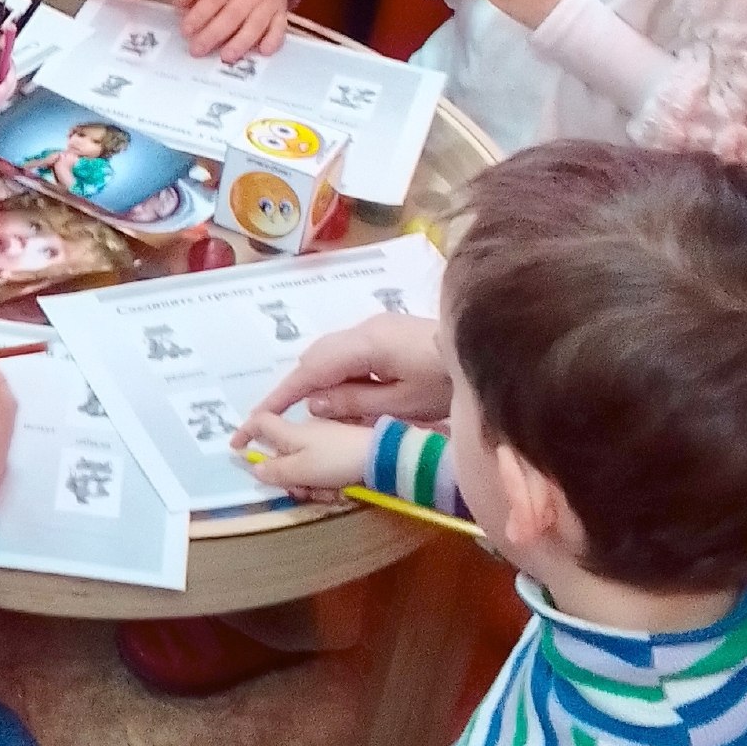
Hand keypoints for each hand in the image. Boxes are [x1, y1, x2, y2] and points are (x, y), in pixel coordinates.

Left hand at [179, 0, 287, 58]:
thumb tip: (179, 5)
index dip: (200, 15)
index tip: (186, 30)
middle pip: (234, 14)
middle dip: (214, 34)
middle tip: (197, 49)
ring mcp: (270, 0)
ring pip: (256, 24)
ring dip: (241, 42)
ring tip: (226, 57)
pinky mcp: (281, 10)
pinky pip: (280, 27)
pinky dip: (274, 40)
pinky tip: (263, 51)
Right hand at [230, 406, 371, 502]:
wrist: (382, 457)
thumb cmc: (337, 460)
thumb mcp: (301, 470)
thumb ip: (275, 470)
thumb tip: (255, 468)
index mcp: (292, 430)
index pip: (260, 423)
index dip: (245, 433)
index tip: (236, 447)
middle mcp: (306, 430)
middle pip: (282, 451)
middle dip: (285, 474)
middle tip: (297, 491)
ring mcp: (325, 438)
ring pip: (302, 462)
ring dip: (307, 481)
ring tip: (324, 494)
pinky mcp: (342, 447)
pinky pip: (322, 464)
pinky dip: (324, 479)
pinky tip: (338, 491)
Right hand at [252, 314, 449, 427]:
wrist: (489, 350)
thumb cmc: (447, 382)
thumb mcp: (401, 403)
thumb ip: (354, 402)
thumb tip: (312, 403)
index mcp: (366, 344)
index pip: (312, 369)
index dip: (283, 393)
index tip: (257, 416)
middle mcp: (365, 328)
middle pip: (316, 356)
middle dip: (298, 386)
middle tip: (285, 419)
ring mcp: (376, 326)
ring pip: (331, 352)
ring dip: (320, 379)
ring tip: (319, 412)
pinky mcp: (387, 331)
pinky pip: (349, 351)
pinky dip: (338, 373)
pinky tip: (346, 394)